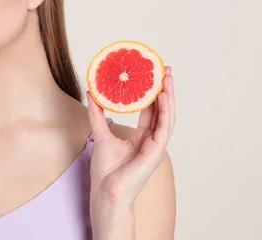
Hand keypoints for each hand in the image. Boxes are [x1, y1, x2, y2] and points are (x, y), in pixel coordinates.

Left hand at [86, 66, 174, 207]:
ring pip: (167, 117)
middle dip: (165, 90)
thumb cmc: (105, 171)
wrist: (106, 191)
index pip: (150, 111)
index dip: (152, 93)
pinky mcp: (157, 152)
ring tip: (167, 78)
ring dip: (169, 97)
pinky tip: (163, 96)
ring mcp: (156, 146)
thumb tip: (91, 92)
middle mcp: (151, 141)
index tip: (153, 75)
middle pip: (162, 111)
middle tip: (166, 70)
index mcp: (141, 138)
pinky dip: (165, 111)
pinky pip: (164, 128)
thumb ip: (97, 114)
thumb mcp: (99, 135)